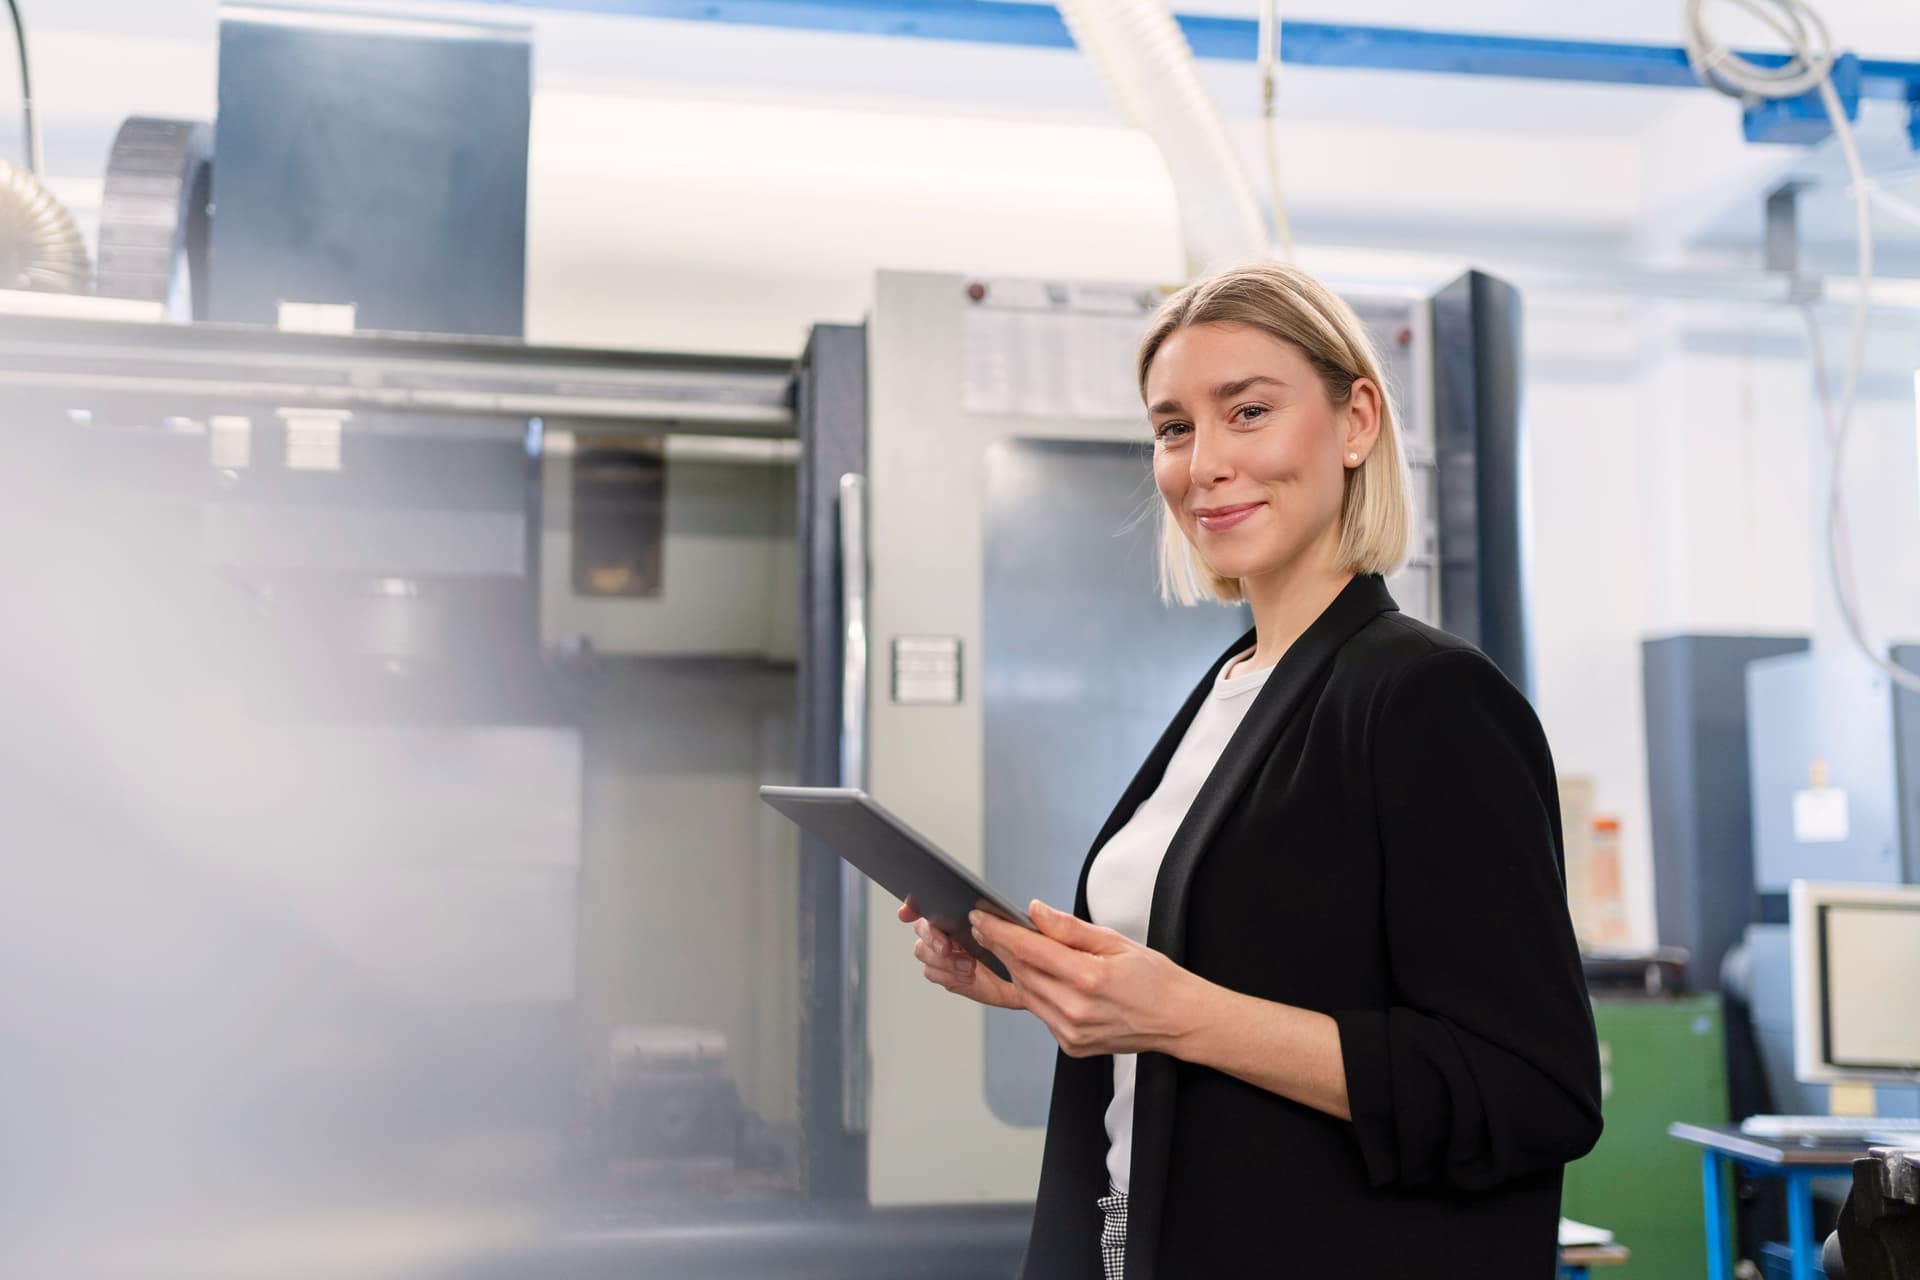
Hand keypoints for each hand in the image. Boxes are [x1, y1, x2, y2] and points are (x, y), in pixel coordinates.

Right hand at [898, 897, 1025, 1010]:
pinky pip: (933, 973)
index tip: (907, 912)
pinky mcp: (947, 974)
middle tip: (950, 947)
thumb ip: (1006, 922)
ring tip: (969, 967)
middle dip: (932, 937)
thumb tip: (987, 914)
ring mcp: (946, 954)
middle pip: (922, 928)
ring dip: (944, 961)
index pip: (932, 903)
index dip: (914, 905)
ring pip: (923, 952)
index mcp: (965, 915)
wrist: (1030, 986)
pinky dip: (948, 976)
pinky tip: (967, 977)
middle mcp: (951, 931)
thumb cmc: (1025, 954)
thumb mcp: (1021, 933)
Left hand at [969, 901, 1213, 1057]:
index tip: (983, 918)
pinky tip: (1035, 975)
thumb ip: (1070, 928)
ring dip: (1013, 970)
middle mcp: (1076, 1010)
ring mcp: (1071, 1032)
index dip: (1001, 932)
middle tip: (986, 928)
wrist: (1178, 1020)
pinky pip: (1040, 1013)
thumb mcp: (1116, 941)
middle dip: (1000, 948)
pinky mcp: (1070, 1046)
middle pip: (1022, 972)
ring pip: (1026, 994)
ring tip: (1007, 947)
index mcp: (1089, 978)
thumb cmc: (1155, 979)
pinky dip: (1032, 992)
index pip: (1030, 950)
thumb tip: (1036, 912)